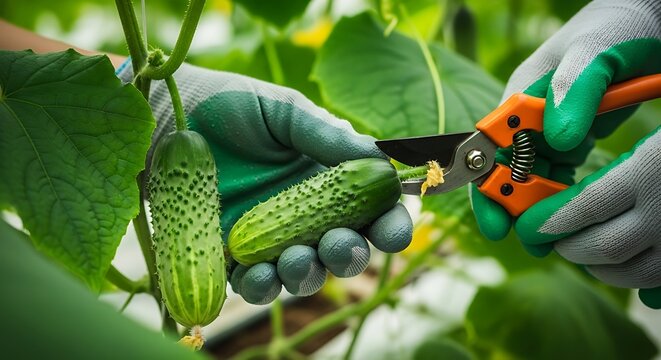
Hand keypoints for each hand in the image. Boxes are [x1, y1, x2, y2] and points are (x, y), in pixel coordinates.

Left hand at [117, 62, 412, 304]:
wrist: (171, 119)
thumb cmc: (233, 105)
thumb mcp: (285, 112)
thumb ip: (328, 136)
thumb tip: (382, 158)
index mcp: (328, 180)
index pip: (371, 212)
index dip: (389, 226)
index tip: (393, 232)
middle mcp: (307, 214)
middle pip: (343, 250)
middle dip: (348, 255)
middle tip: (337, 246)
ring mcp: (270, 239)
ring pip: (304, 273)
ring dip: (307, 274)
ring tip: (294, 260)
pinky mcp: (233, 257)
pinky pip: (255, 285)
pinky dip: (262, 287)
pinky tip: (258, 276)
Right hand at [469, 0, 660, 304]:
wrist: (649, 22)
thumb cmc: (615, 25)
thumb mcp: (593, 52)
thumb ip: (574, 91)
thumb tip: (559, 140)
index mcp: (521, 94)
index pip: (491, 145)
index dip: (487, 185)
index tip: (496, 219)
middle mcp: (530, 116)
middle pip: (509, 167)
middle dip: (512, 206)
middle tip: (530, 239)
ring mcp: (551, 128)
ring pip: (533, 176)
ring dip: (536, 207)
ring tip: (547, 241)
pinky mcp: (573, 137)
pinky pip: (560, 173)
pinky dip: (560, 195)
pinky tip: (566, 215)